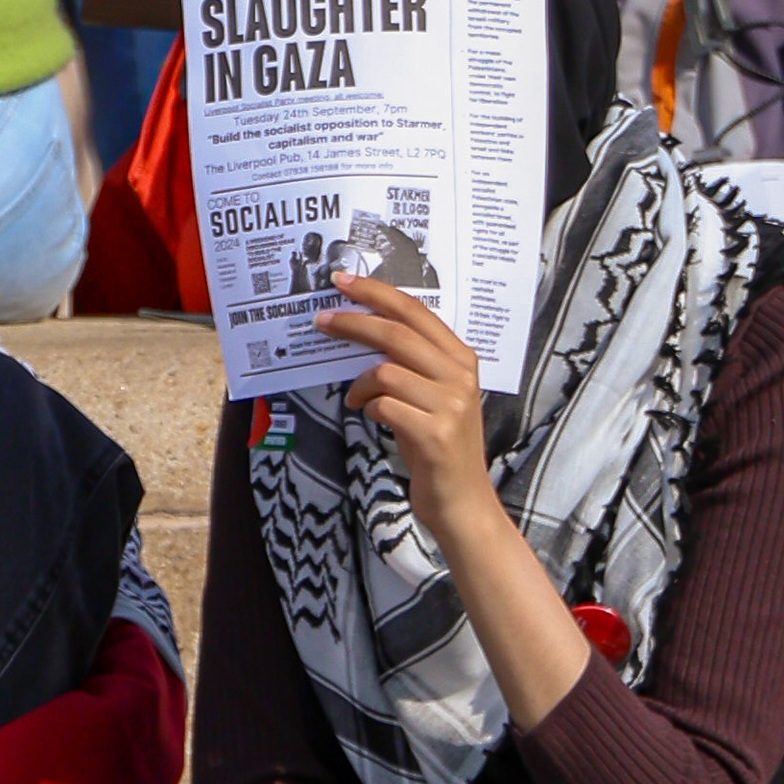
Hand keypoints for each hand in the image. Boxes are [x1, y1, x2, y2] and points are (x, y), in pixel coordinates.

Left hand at [317, 277, 496, 567]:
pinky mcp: (435, 434)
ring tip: (355, 399)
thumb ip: (411, 365)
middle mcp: (461, 376)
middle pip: (397, 333)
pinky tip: (368, 415)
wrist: (462, 501)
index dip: (377, 293)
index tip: (342, 282)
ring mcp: (451, 405)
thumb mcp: (433, 397)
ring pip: (386, 371)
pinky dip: (367, 407)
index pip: (416, 311)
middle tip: (321, 321)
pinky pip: (384, 405)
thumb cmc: (438, 447)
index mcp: (461, 359)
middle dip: (353, 323)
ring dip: (359, 384)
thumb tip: (361, 334)